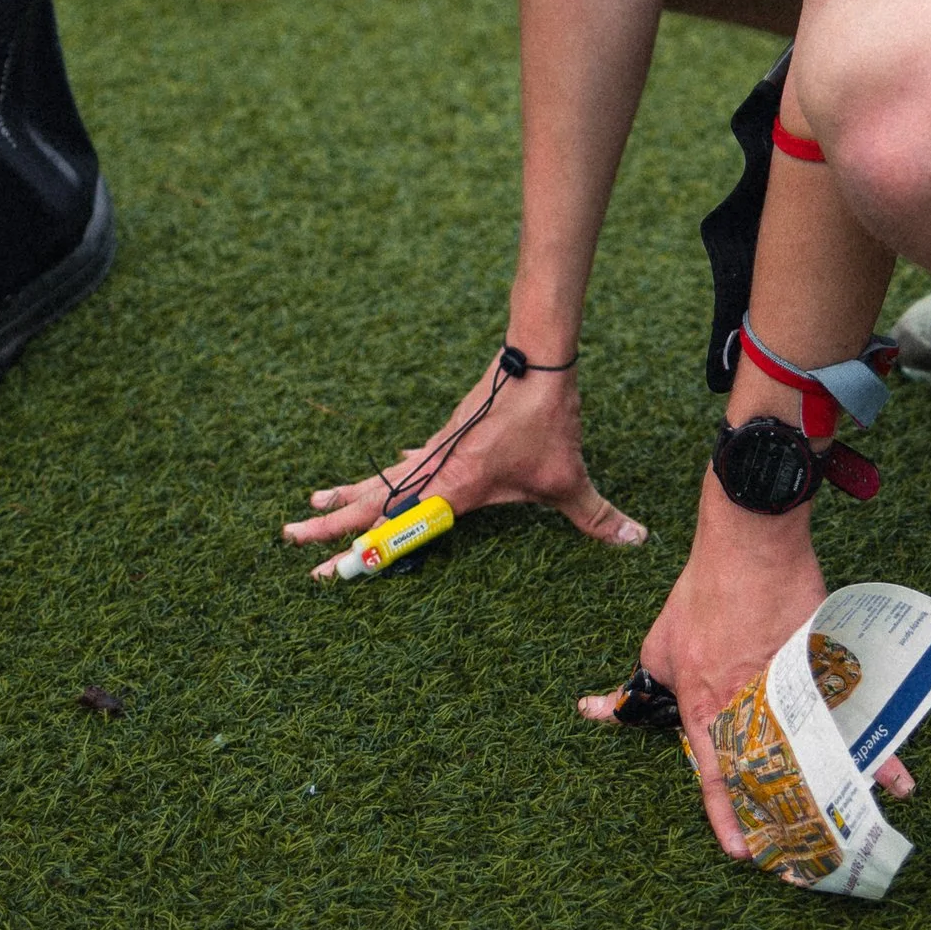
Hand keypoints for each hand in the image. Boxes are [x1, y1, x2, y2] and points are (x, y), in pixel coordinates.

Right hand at [284, 342, 645, 574]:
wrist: (537, 358)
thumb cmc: (546, 418)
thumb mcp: (569, 477)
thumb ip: (597, 515)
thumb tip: (637, 541)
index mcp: (451, 489)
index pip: (393, 529)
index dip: (357, 551)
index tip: (325, 571)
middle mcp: (434, 471)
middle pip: (370, 504)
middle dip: (332, 527)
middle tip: (293, 544)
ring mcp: (437, 451)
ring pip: (381, 481)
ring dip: (348, 497)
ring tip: (311, 509)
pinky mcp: (449, 436)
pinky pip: (409, 462)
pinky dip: (388, 474)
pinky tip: (387, 474)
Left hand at [577, 473, 911, 858]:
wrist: (750, 542)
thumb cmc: (703, 590)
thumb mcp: (658, 643)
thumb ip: (636, 685)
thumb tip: (596, 709)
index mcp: (706, 702)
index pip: (714, 772)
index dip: (725, 815)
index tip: (739, 851)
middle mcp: (749, 704)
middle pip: (768, 771)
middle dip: (783, 815)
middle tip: (797, 850)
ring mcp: (789, 688)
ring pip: (813, 752)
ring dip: (835, 792)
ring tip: (852, 827)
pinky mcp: (822, 668)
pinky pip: (847, 718)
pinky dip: (875, 748)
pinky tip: (894, 777)